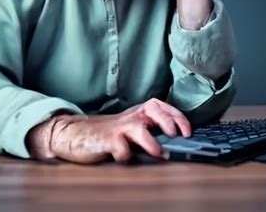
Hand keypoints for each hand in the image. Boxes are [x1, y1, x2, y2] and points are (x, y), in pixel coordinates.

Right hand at [26, 98, 191, 163]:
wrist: (78, 134)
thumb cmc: (110, 133)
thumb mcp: (133, 128)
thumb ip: (152, 132)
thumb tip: (177, 143)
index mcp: (139, 113)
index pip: (161, 106)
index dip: (177, 116)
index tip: (187, 131)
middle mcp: (130, 118)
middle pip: (152, 109)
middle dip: (167, 121)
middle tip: (176, 135)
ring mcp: (118, 129)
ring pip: (138, 129)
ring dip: (151, 141)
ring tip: (159, 152)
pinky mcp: (106, 141)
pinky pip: (119, 148)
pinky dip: (124, 154)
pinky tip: (126, 157)